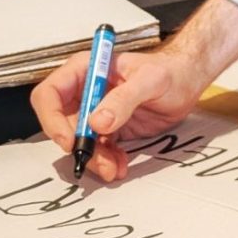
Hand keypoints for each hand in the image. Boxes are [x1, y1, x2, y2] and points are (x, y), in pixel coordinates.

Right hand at [30, 46, 205, 183]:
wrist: (187, 81)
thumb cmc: (169, 70)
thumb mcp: (150, 80)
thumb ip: (124, 99)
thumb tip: (97, 122)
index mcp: (87, 69)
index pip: (51, 92)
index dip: (51, 117)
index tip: (68, 140)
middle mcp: (86, 90)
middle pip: (62, 123)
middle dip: (78, 146)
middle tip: (98, 161)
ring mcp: (96, 111)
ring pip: (80, 142)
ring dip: (94, 159)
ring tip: (114, 168)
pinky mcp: (109, 129)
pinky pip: (98, 150)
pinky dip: (106, 162)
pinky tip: (121, 165)